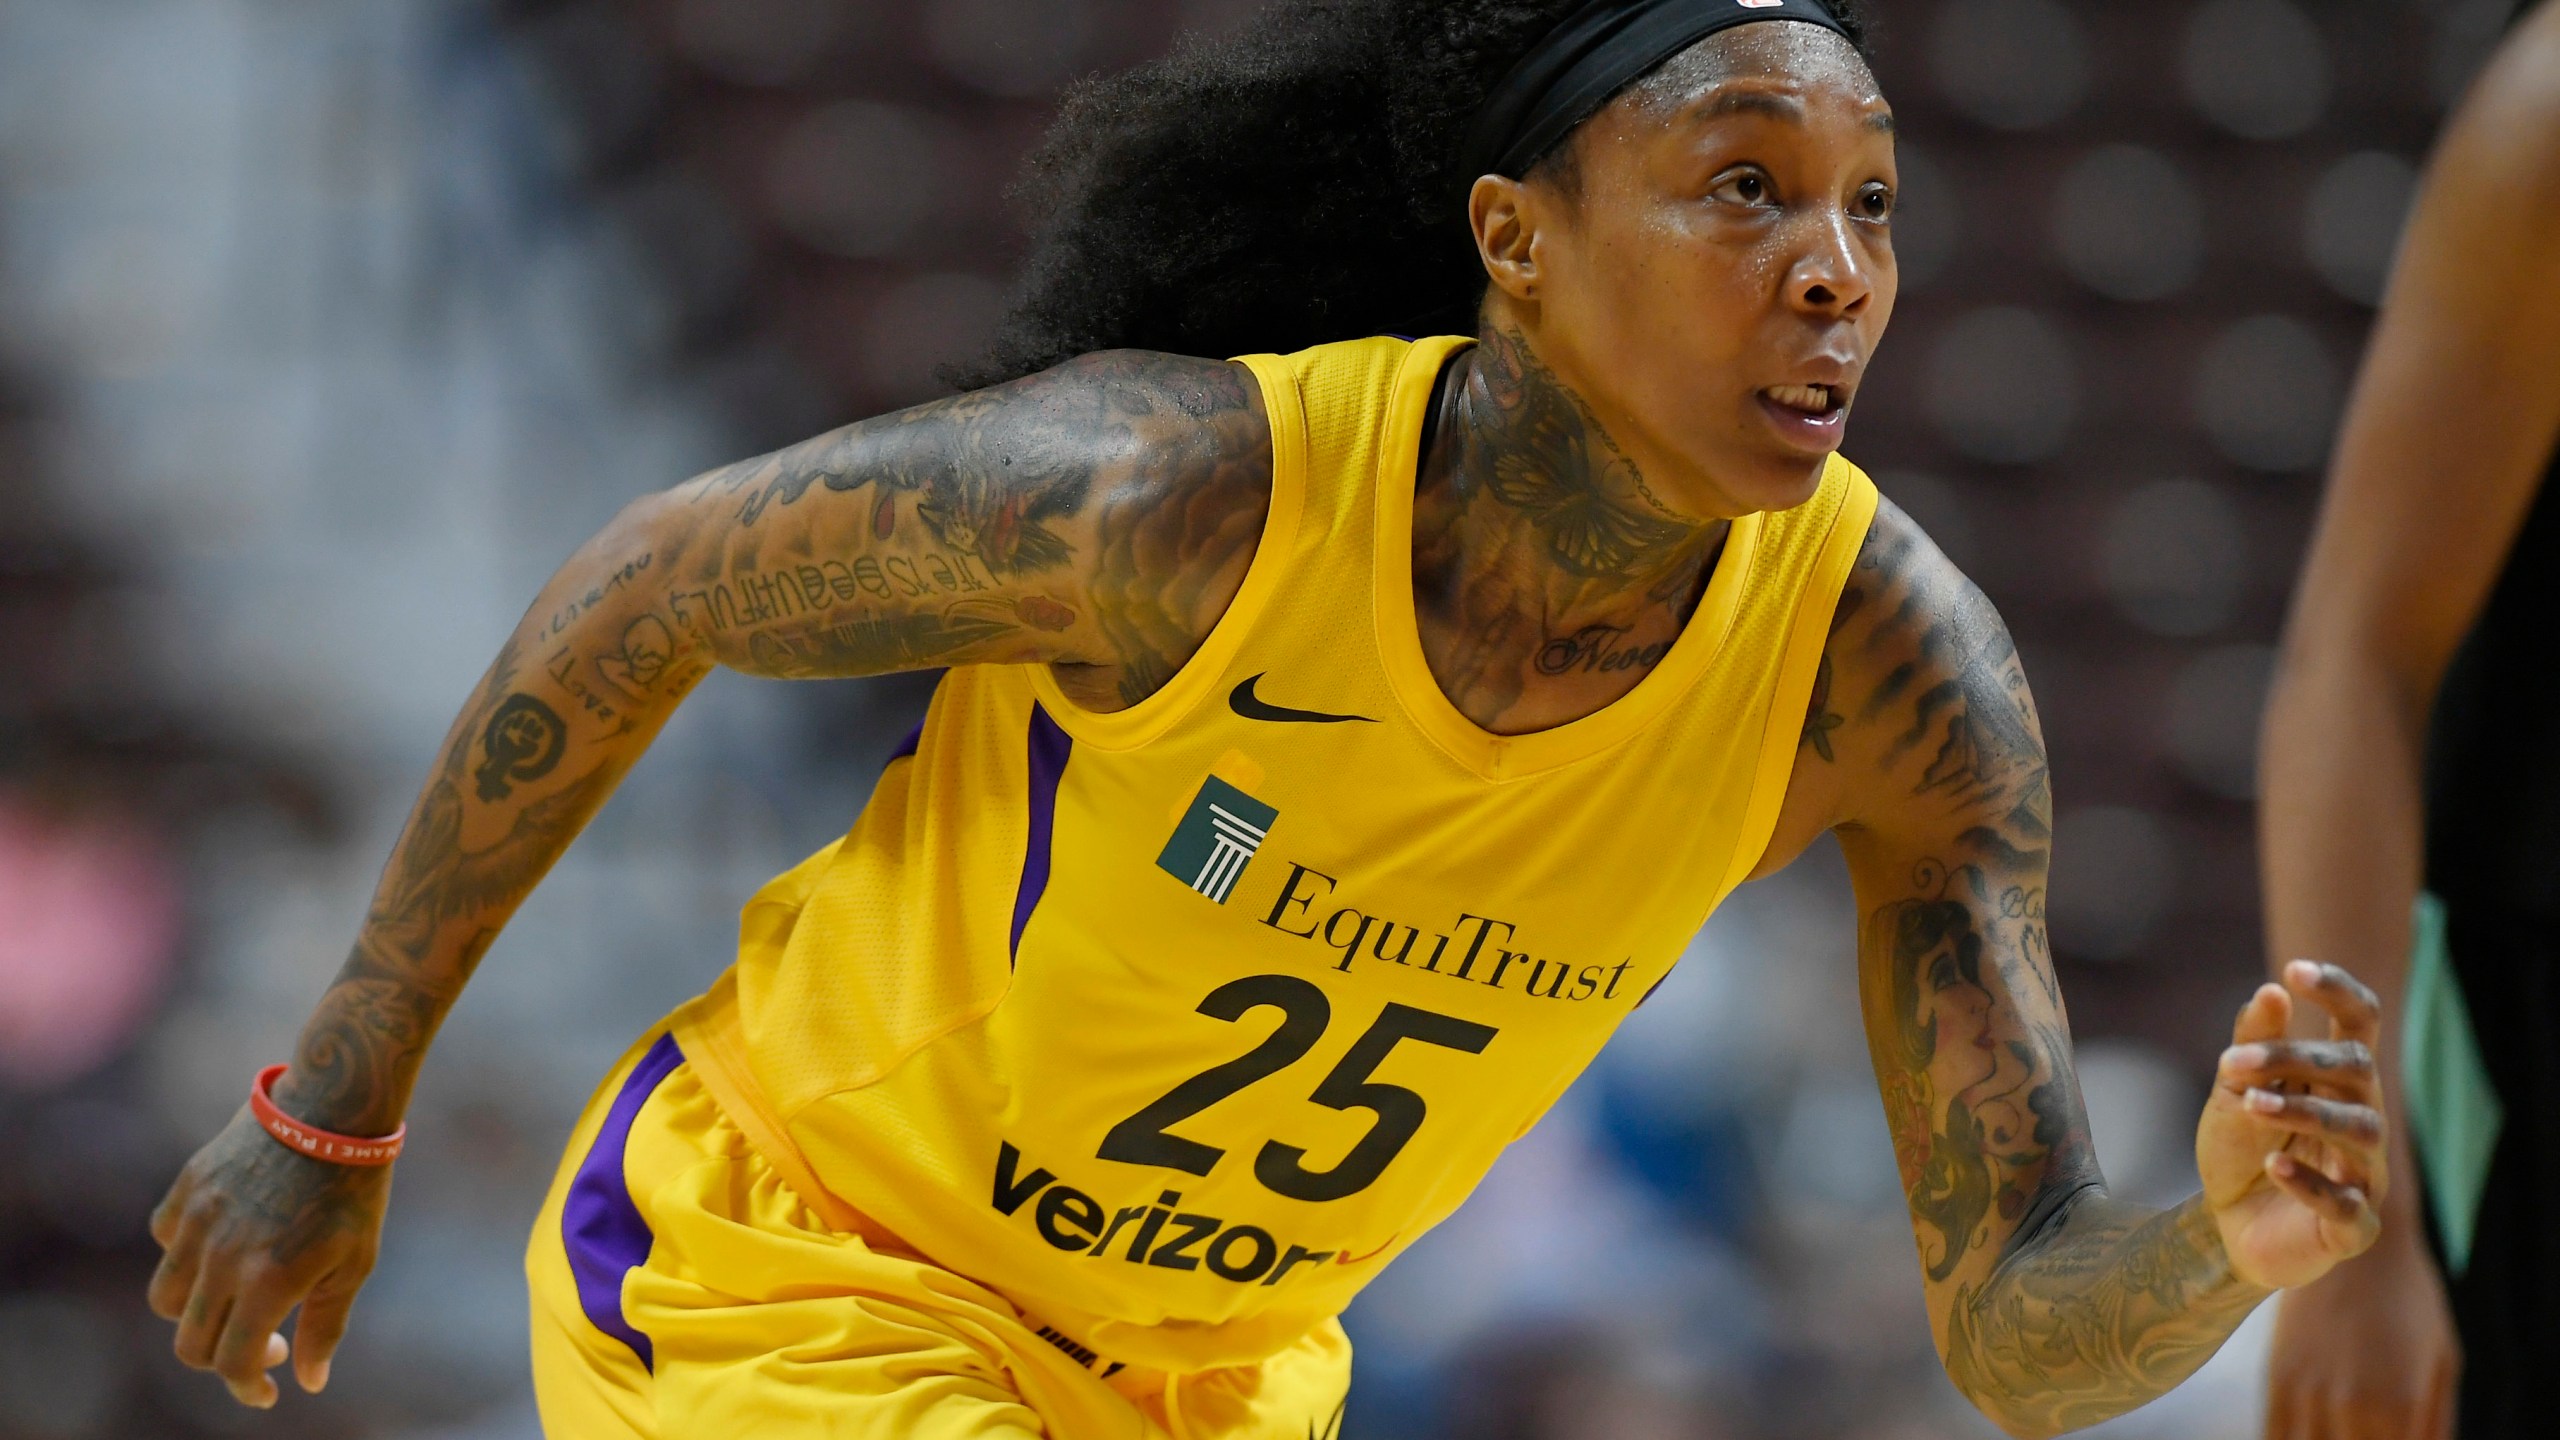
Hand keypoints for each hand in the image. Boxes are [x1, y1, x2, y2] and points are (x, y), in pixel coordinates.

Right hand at [148, 1103, 392, 1406]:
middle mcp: (222, 1257)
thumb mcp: (355, 1262)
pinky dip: (184, 1257)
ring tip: (236, 1297)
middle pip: (191, 1342)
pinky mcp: (186, 1189)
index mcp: (268, 1281)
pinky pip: (165, 1241)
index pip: (234, 1362)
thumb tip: (307, 1381)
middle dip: (223, 1357)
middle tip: (265, 1341)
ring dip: (194, 1312)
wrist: (334, 1108)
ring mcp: (198, 1222)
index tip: (267, 1390)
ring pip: (164, 1298)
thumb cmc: (354, 1189)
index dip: (249, 1388)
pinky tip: (223, 1245)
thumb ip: (325, 1326)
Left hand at [2197, 961, 2386, 1289]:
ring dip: (2304, 1112)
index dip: (2339, 991)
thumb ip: (2252, 1046)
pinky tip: (2273, 1164)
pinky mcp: (2352, 1226)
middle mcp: (2363, 1119)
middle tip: (2234, 1064)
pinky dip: (2309, 1183)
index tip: (2295, 968)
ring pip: (2359, 1131)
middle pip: (2357, 1071)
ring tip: (2252, 1105)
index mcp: (2338, 1081)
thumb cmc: (2239, 1149)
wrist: (2224, 1228)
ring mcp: (2364, 1174)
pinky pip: (2345, 1203)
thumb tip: (2271, 991)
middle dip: (2297, 1059)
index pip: (2361, 1023)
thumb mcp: (2233, 1092)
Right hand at [2264, 1223, 2457, 1439]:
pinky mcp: (2279, 1376)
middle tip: (2360, 1435)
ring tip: (2336, 1435)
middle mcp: (2350, 1404)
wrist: (2350, 1240)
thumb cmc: (2410, 1302)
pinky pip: (2276, 1435)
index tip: (2388, 1439)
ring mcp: (2309, 1390)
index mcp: (2399, 1405)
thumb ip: (2435, 1425)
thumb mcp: (2442, 1364)